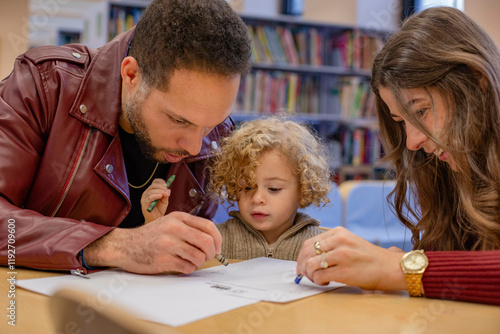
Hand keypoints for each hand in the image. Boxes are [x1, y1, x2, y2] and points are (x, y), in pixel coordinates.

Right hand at [84, 211, 221, 273]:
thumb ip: (189, 228)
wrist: (125, 245)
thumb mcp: (169, 222)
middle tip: (207, 257)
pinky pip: (187, 267)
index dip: (218, 239)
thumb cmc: (151, 236)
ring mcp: (168, 244)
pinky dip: (189, 269)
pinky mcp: (162, 259)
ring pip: (199, 256)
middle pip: (207, 242)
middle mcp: (174, 228)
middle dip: (212, 253)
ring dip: (199, 262)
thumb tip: (214, 241)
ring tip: (191, 261)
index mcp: (178, 217)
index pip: (208, 226)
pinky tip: (181, 265)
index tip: (217, 247)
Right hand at [141, 178, 170, 222]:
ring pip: (151, 191)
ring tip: (165, 194)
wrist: (156, 220)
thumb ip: (166, 195)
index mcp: (151, 191)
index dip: (160, 182)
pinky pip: (149, 198)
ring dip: (160, 191)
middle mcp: (146, 193)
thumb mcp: (165, 201)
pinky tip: (160, 196)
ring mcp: (144, 198)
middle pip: (153, 185)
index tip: (166, 184)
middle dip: (161, 187)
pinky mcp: (144, 204)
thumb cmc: (160, 210)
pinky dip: (155, 196)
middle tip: (166, 189)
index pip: (154, 182)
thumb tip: (168, 189)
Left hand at [296, 227, 406, 289]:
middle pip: (307, 252)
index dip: (302, 256)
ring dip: (310, 275)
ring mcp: (342, 255)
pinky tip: (326, 283)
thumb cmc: (369, 258)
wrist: (391, 267)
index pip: (310, 243)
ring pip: (310, 264)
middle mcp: (339, 241)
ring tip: (317, 279)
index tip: (302, 265)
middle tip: (305, 274)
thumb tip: (308, 257)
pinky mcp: (344, 271)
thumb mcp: (350, 242)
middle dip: (302, 266)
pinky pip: (319, 276)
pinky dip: (318, 281)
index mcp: (339, 232)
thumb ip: (332, 245)